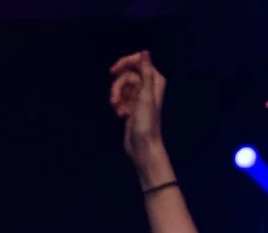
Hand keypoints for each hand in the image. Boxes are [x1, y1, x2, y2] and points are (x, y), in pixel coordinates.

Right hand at [110, 51, 169, 176]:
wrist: (142, 145)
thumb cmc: (147, 122)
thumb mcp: (145, 95)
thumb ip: (146, 72)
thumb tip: (145, 51)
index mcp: (154, 80)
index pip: (138, 62)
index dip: (125, 63)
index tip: (113, 71)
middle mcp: (148, 85)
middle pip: (126, 75)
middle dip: (118, 87)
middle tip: (114, 99)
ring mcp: (139, 96)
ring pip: (121, 87)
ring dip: (116, 98)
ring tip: (118, 111)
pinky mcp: (131, 105)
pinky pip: (120, 98)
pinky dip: (118, 105)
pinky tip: (120, 115)